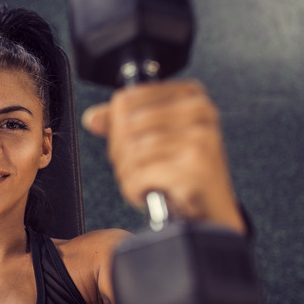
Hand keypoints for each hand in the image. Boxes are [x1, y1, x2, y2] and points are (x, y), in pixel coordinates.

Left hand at [82, 80, 244, 233]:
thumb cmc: (183, 172)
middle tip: (131, 169)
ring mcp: (201, 137)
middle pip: (126, 125)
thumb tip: (92, 118)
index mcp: (189, 95)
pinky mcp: (197, 166)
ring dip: (126, 175)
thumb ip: (124, 122)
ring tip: (141, 182)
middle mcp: (199, 110)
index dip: (113, 127)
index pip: (126, 99)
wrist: (212, 209)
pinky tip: (146, 193)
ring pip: (132, 151)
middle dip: (119, 154)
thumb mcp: (156, 137)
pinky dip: (134, 189)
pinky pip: (141, 174)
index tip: (123, 145)